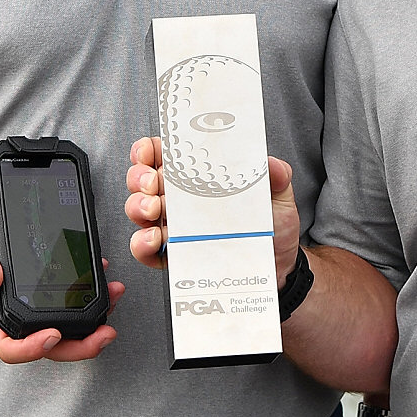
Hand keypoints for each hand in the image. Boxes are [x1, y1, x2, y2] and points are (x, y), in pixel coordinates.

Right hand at [0, 212, 121, 362]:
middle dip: (82, 345)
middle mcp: (21, 319)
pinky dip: (94, 294)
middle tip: (107, 333)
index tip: (53, 335)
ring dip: (96, 318)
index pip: (12, 348)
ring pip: (70, 327)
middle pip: (52, 347)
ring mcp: (38, 308)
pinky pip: (75, 302)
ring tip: (115, 296)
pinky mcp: (52, 293)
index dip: (33, 350)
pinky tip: (105, 277)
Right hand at [125, 137, 302, 286]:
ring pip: (138, 210)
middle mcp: (180, 200)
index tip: (150, 150)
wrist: (278, 267)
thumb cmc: (272, 228)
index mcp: (200, 177)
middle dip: (139, 176)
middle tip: (153, 182)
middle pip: (142, 179)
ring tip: (154, 209)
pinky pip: (146, 249)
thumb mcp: (278, 196)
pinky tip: (154, 238)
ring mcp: (173, 226)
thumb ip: (277, 176)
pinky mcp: (172, 255)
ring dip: (137, 206)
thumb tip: (271, 165)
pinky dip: (142, 243)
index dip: (149, 148)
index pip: (165, 154)